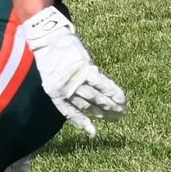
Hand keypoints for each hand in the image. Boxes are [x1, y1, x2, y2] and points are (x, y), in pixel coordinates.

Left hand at [21, 5, 126, 135]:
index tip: (93, 132)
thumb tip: (87, 97)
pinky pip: (102, 84)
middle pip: (87, 105)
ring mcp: (75, 79)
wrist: (49, 38)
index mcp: (54, 92)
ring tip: (121, 111)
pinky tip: (121, 99)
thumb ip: (68, 86)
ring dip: (110, 105)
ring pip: (96, 97)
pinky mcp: (85, 69)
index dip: (82, 122)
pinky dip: (112, 91)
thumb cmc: (51, 56)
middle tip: (116, 118)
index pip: (70, 112)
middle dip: (103, 113)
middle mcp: (64, 88)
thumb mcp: (54, 74)